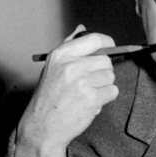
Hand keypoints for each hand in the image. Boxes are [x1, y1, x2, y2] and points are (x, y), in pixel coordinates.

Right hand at [15, 25, 118, 156]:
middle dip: (102, 72)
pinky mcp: (91, 98)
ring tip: (86, 94)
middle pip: (106, 61)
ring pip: (110, 77)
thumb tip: (82, 29)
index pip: (94, 39)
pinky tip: (90, 102)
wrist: (42, 127)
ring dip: (103, 86)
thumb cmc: (49, 97)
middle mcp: (71, 66)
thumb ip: (70, 46)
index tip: (110, 47)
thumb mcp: (54, 67)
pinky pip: (112, 91)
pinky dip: (105, 98)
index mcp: (61, 55)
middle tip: (89, 82)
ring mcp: (81, 82)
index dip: (107, 43)